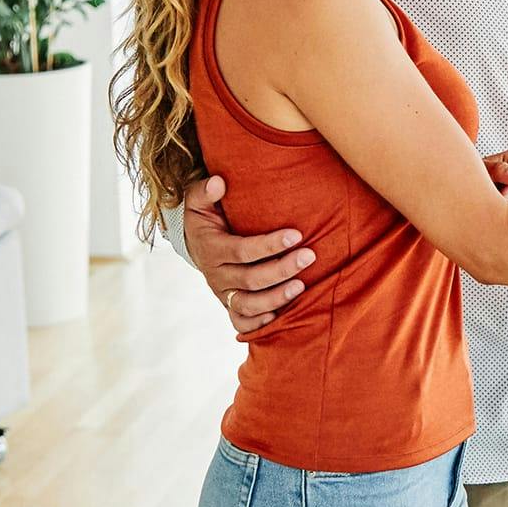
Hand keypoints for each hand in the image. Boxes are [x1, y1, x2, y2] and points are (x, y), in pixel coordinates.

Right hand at [182, 174, 313, 335]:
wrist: (197, 243)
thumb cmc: (207, 217)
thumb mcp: (199, 201)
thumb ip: (206, 191)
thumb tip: (218, 182)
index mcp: (212, 248)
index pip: (242, 250)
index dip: (269, 245)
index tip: (296, 235)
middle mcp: (217, 275)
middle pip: (250, 279)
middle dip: (281, 269)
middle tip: (310, 256)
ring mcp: (223, 293)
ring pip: (248, 304)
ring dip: (276, 298)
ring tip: (302, 287)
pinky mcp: (230, 305)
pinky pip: (241, 322)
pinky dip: (258, 324)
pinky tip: (279, 316)